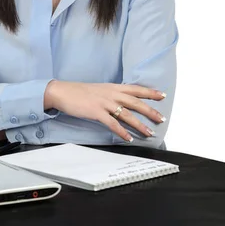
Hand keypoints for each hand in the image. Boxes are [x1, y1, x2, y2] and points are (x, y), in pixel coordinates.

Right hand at [45, 80, 165, 141]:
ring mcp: (104, 102)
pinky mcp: (96, 112)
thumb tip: (122, 103)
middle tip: (162, 119)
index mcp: (112, 87)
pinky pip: (113, 123)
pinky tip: (129, 138)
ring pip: (127, 114)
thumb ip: (111, 94)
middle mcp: (111, 93)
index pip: (135, 88)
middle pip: (135, 102)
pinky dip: (122, 132)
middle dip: (150, 111)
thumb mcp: (98, 89)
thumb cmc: (79, 92)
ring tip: (149, 133)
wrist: (62, 92)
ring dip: (140, 125)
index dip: (150, 92)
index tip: (162, 95)